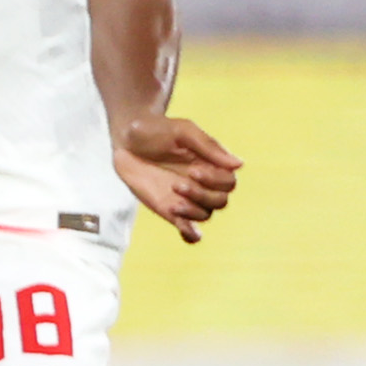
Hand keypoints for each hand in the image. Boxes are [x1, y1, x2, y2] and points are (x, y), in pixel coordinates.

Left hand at [115, 115, 241, 244]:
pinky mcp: (170, 210)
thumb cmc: (157, 130)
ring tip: (173, 203)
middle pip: (220, 201)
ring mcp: (187, 198)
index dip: (215, 181)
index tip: (193, 170)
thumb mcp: (183, 132)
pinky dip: (191, 234)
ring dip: (192, 212)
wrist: (127, 140)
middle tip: (177, 185)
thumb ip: (209, 147)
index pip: (229, 182)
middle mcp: (203, 184)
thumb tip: (239, 164)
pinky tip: (184, 229)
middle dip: (202, 196)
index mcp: (212, 165)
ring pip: (205, 215)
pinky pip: (189, 230)